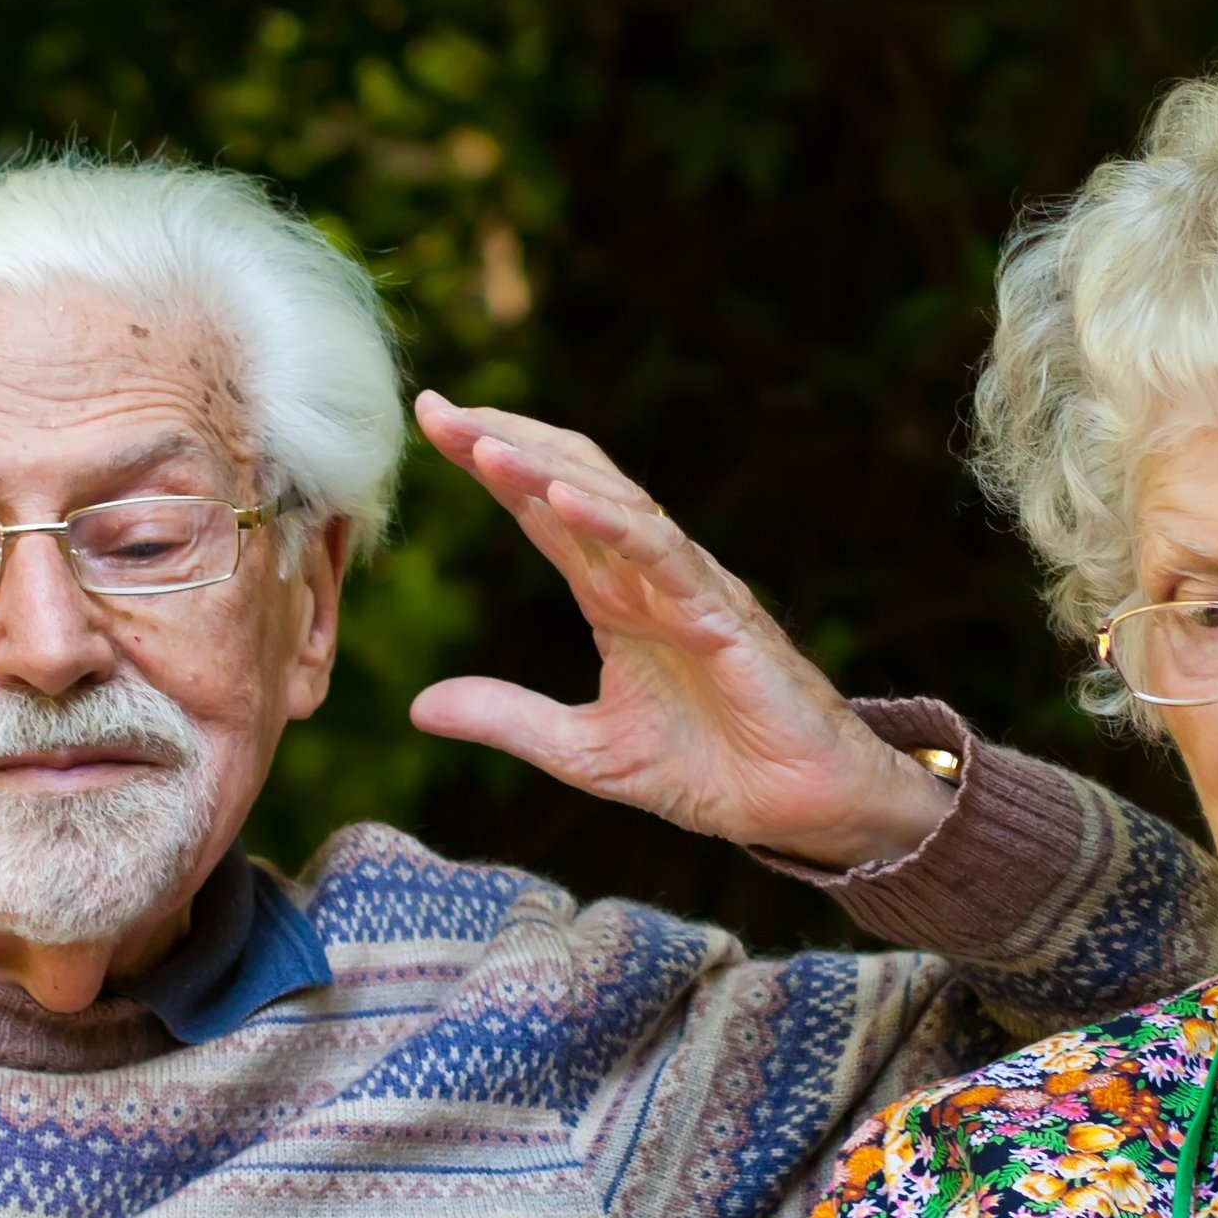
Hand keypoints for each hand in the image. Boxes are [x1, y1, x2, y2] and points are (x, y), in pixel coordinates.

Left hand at [408, 390, 955, 869]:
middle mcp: (646, 576)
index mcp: (613, 596)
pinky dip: (611, 523)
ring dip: (545, 470)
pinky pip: (662, 556)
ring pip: (612, 505)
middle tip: (435, 408)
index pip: (541, 511)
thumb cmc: (710, 769)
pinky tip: (559, 498)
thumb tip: (418, 708)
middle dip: (503, 443)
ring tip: (482, 443)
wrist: (799, 810)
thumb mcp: (586, 753)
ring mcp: (687, 587)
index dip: (488, 465)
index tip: (432, 422)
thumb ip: (509, 721)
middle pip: (569, 483)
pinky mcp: (723, 616)